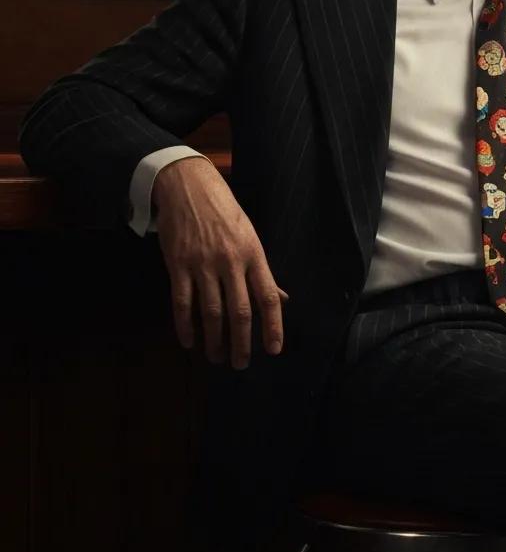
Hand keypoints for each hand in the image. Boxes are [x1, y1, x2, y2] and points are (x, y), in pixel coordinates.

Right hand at [153, 156, 288, 368]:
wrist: (188, 187)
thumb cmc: (224, 212)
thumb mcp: (250, 236)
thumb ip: (262, 270)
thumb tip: (282, 299)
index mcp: (253, 254)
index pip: (268, 296)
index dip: (273, 325)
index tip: (274, 349)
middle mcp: (231, 262)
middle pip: (240, 311)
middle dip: (242, 343)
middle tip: (240, 364)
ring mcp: (203, 264)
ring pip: (211, 313)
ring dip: (214, 340)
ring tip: (216, 357)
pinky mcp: (178, 266)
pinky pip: (182, 303)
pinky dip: (185, 326)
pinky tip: (189, 341)